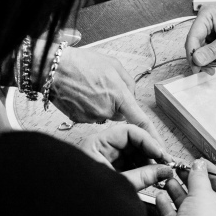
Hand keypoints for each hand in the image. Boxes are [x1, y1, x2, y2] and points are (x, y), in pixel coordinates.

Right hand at [49, 45, 170, 158]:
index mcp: (119, 96)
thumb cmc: (82, 63)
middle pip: (120, 115)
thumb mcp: (113, 65)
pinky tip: (80, 95)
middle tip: (104, 88)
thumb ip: (128, 83)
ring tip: (89, 88)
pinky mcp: (78, 120)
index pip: (141, 121)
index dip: (153, 137)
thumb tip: (131, 95)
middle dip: (116, 104)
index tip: (162, 151)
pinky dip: (88, 108)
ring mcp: (92, 117)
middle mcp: (107, 111)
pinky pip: (90, 116)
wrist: (53, 68)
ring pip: (105, 115)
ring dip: (101, 105)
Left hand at [79, 123, 173, 189]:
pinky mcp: (109, 171)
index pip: (128, 132)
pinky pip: (129, 166)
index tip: (161, 154)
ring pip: (132, 155)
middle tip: (164, 164)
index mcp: (97, 144)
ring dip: (147, 163)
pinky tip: (150, 177)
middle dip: (150, 153)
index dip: (148, 141)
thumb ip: (143, 176)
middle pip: (132, 143)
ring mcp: (105, 159)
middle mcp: (101, 149)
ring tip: (159, 173)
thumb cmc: (82, 197)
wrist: (69, 215)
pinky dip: (141, 170)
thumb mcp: (117, 184)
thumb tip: (164, 171)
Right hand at [156, 160, 215, 215]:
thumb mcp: (202, 192)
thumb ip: (199, 176)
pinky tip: (162, 197)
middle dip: (191, 182)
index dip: (213, 172)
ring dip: (178, 193)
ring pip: (191, 207)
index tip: (200, 163)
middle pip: (207, 195)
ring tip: (169, 180)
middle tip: (181, 170)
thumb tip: (199, 164)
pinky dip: (170, 208)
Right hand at [185, 2, 215, 66]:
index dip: (192, 53)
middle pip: (196, 46)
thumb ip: (213, 50)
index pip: (192, 37)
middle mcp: (208, 24)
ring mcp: (214, 33)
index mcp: (207, 16)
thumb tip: (197, 59)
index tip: (196, 66)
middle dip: (205, 58)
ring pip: (205, 52)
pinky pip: (215, 54)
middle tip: (209, 69)